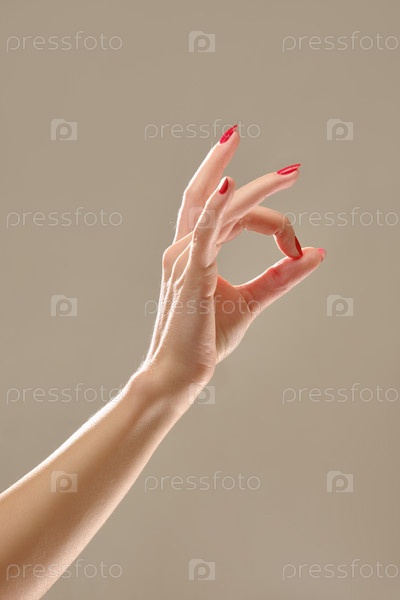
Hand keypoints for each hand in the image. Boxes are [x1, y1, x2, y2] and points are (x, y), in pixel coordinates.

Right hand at [141, 126, 324, 402]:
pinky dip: (216, 205)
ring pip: (220, 207)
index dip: (271, 222)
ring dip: (256, 189)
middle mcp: (185, 248)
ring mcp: (184, 257)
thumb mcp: (251, 301)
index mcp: (195, 252)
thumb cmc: (204, 338)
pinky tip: (231, 185)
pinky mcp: (189, 273)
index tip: (295, 247)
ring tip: (290, 175)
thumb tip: (316, 253)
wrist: (180, 372)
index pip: (232, 216)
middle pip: (210, 193)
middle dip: (227, 162)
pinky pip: (203, 231)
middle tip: (285, 164)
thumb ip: (280, 277)